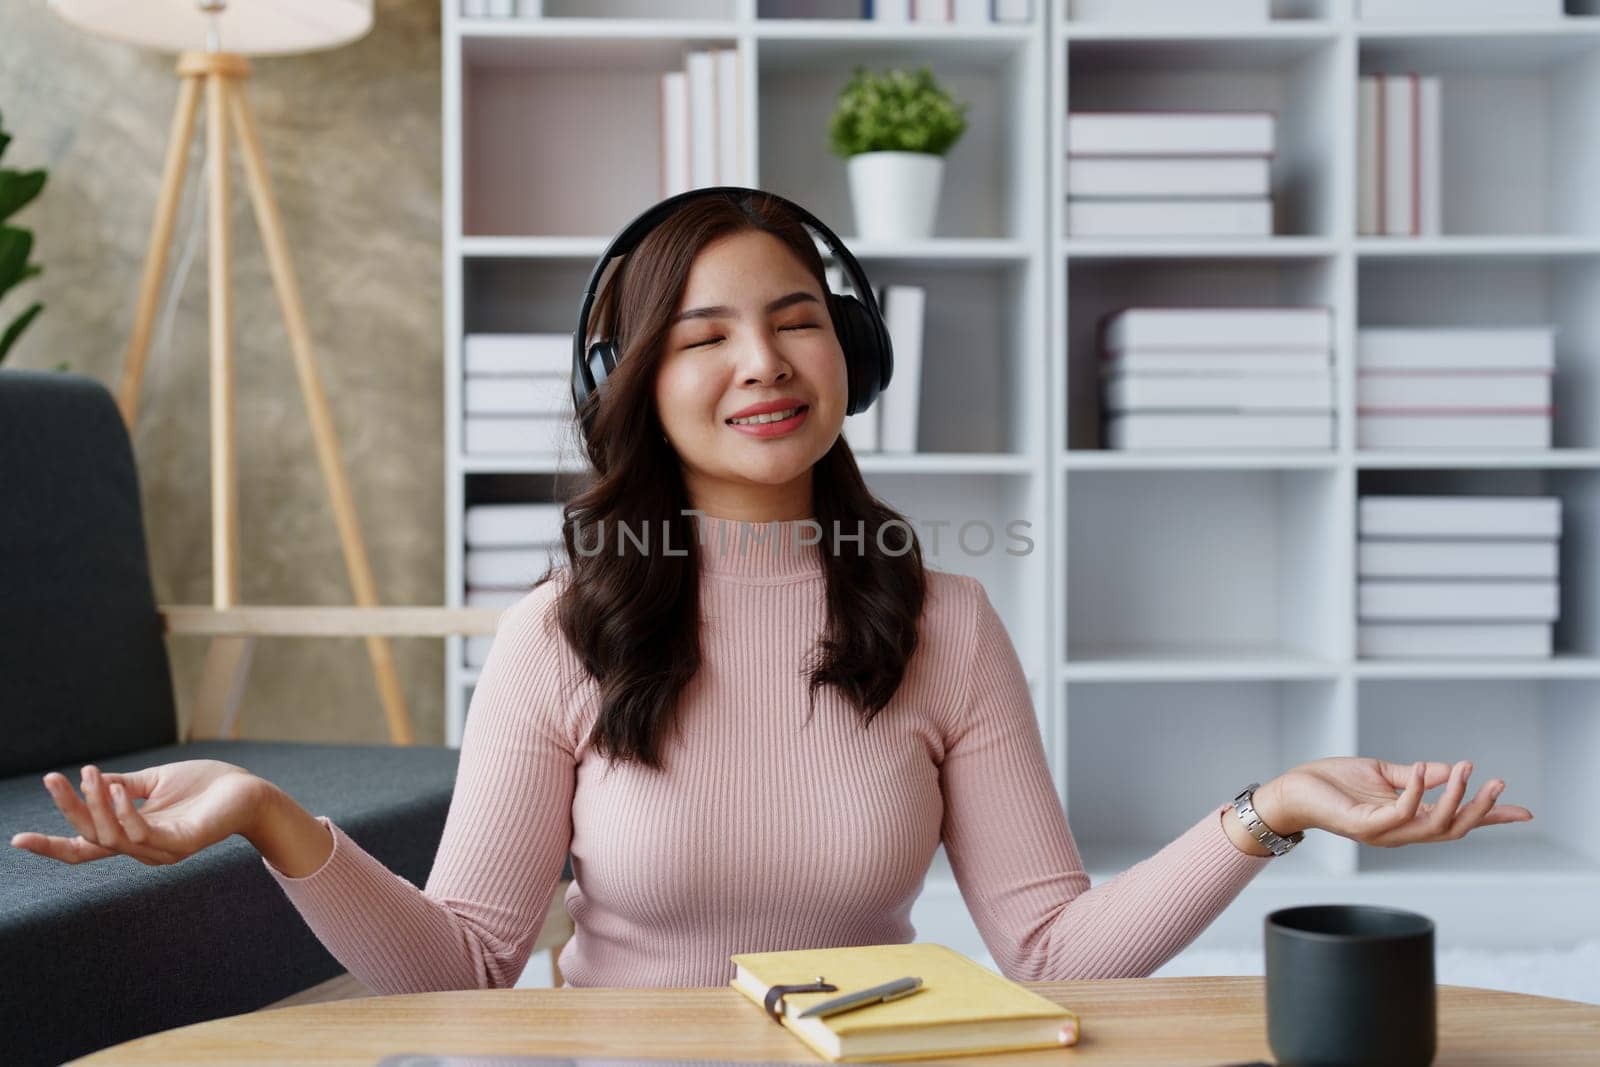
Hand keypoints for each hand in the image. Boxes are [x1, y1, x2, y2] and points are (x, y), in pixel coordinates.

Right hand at [9, 759, 267, 865]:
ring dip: (96, 804)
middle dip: (69, 809)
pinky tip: (118, 790)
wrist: (251, 791)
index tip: (17, 840)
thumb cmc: (207, 786)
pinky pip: (144, 833)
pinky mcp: (183, 843)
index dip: (52, 846)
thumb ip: (126, 786)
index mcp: (134, 835)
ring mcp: (163, 851)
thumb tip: (95, 781)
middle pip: (91, 838)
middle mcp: (144, 850)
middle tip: (52, 779)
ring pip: (112, 836)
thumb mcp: (157, 781)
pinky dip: (126, 813)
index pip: (85, 847)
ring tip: (90, 774)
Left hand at [1259, 757, 1533, 847]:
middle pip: (1453, 828)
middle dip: (1480, 808)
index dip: (1490, 818)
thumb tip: (1451, 769)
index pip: (1456, 822)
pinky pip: (1400, 810)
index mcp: (1407, 820)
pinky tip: (1423, 767)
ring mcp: (1384, 832)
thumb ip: (1416, 776)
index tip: (1524, 812)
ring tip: (1467, 769)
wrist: (1291, 791)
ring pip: (1433, 824)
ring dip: (1454, 797)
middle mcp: (1400, 832)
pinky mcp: (1366, 826)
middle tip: (1498, 782)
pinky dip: (1417, 789)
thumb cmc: (1332, 784)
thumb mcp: (1382, 774)